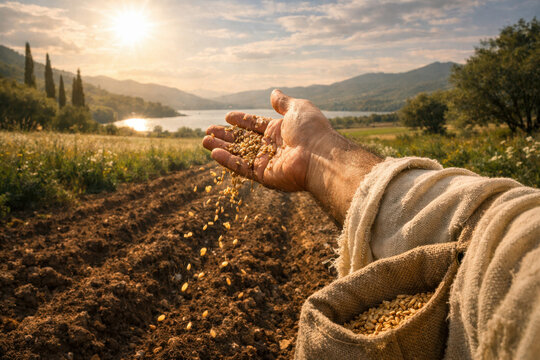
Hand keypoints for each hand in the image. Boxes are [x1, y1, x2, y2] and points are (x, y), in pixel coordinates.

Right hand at [203, 89, 331, 191]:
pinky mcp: (264, 176)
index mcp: (280, 131)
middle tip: (208, 130)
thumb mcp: (298, 108)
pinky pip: (242, 168)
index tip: (228, 117)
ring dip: (222, 147)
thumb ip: (283, 103)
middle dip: (226, 135)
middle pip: (244, 140)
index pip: (256, 125)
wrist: (320, 155)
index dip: (242, 121)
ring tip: (204, 140)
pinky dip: (228, 161)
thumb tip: (274, 93)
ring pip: (239, 154)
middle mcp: (272, 146)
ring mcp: (267, 162)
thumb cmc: (312, 130)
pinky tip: (213, 153)